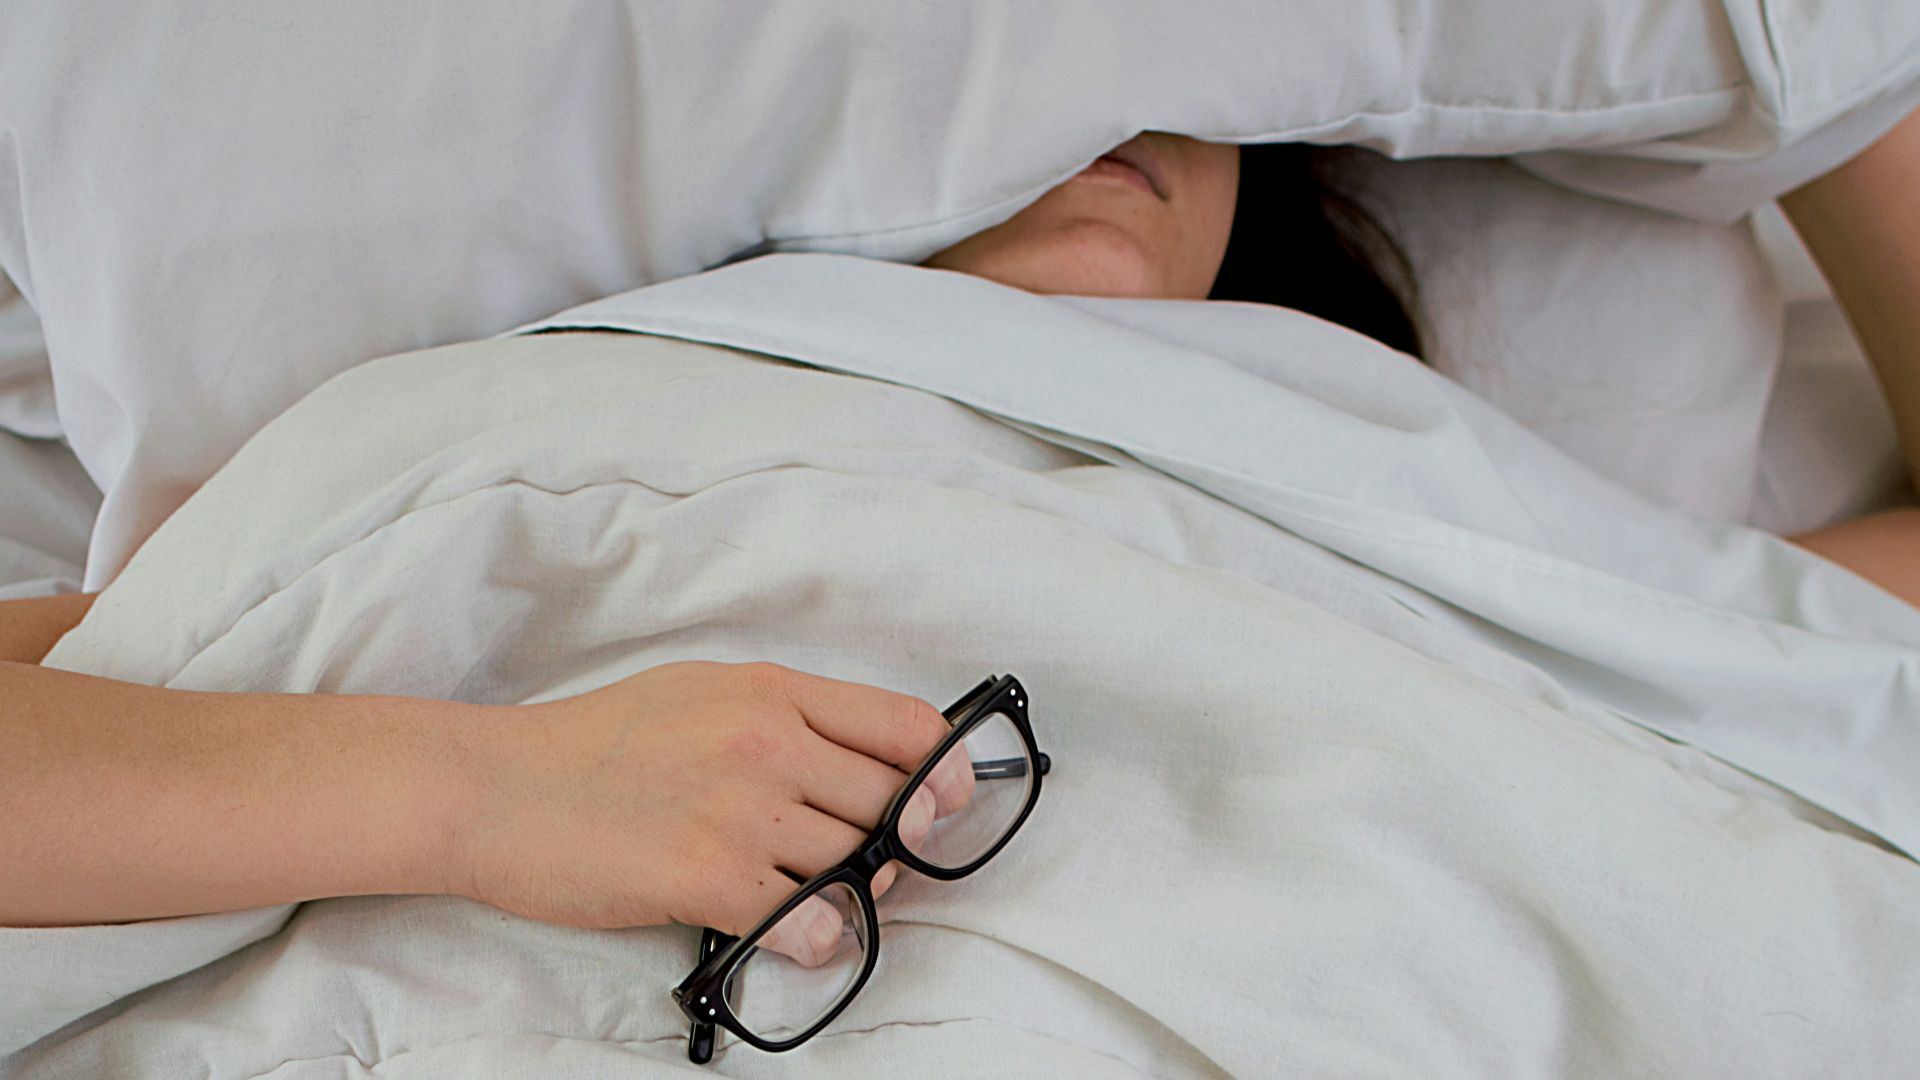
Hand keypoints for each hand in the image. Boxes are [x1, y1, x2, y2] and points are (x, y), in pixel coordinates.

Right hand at [446, 660, 972, 964]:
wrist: (494, 787)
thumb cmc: (593, 744)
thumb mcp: (700, 692)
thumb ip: (784, 719)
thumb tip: (865, 763)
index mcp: (770, 691)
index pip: (906, 725)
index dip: (944, 773)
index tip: (945, 803)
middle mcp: (765, 740)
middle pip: (893, 804)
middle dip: (899, 845)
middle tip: (872, 866)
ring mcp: (738, 808)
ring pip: (858, 863)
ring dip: (856, 894)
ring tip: (818, 899)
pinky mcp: (705, 875)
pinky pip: (809, 919)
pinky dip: (816, 937)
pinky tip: (790, 932)